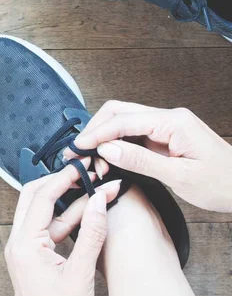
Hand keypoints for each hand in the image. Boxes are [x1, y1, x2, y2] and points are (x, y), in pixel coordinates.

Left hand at [5, 160, 120, 295]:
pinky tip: (86, 212)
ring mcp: (24, 250)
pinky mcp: (33, 257)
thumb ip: (91, 235)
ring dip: (67, 201)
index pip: (41, 198)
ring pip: (42, 213)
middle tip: (82, 171)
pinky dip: (67, 219)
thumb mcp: (80, 273)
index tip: (80, 166)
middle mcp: (18, 244)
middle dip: (59, 182)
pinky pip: (48, 229)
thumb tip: (100, 201)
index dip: (63, 179)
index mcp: (24, 245)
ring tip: (93, 190)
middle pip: (34, 198)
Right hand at [68, 100, 231, 212]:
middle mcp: (168, 117)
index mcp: (173, 122)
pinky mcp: (165, 136)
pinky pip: (133, 133)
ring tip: (90, 158)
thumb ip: (141, 160)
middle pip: (119, 112)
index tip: (77, 148)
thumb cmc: (222, 183)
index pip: (123, 121)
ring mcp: (166, 125)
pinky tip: (107, 157)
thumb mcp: (180, 177)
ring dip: (103, 136)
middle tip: (77, 151)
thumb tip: (107, 149)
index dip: (96, 134)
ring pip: (123, 120)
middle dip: (95, 129)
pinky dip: (115, 143)